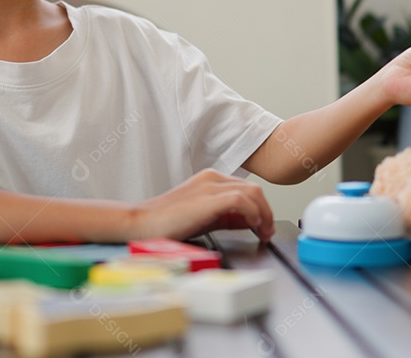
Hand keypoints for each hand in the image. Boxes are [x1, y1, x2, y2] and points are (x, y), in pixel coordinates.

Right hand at [131, 169, 275, 242]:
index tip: (265, 226)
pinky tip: (253, 226)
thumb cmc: (167, 223)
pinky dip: (253, 212)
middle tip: (268, 231)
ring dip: (264, 213)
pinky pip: (241, 200)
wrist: (141, 223)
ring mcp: (209, 186)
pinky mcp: (207, 199)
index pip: (247, 189)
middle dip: (267, 211)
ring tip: (264, 231)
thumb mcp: (204, 218)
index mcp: (210, 180)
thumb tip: (250, 222)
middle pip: (254, 189)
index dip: (262, 208)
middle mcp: (212, 178)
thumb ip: (227, 217)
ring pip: (252, 192)